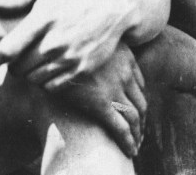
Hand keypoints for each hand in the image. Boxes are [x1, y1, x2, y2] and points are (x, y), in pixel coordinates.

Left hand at [0, 0, 133, 89]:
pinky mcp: (82, 69)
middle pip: (19, 68)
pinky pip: (52, 86)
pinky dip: (44, 81)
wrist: (114, 4)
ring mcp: (69, 57)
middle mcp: (55, 41)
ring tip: (32, 61)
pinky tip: (47, 68)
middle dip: (12, 65)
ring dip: (28, 73)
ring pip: (34, 78)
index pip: (9, 48)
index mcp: (43, 18)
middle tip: (15, 57)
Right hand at [52, 43, 147, 157]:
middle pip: (141, 102)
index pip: (140, 84)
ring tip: (136, 145)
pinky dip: (129, 141)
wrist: (53, 50)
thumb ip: (103, 53)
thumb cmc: (68, 47)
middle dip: (142, 120)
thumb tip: (100, 67)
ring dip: (138, 133)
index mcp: (125, 57)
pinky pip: (122, 128)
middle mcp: (124, 72)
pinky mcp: (101, 103)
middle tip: (140, 132)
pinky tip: (130, 151)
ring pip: (135, 117)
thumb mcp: (92, 44)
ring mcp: (115, 88)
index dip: (139, 101)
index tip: (137, 111)